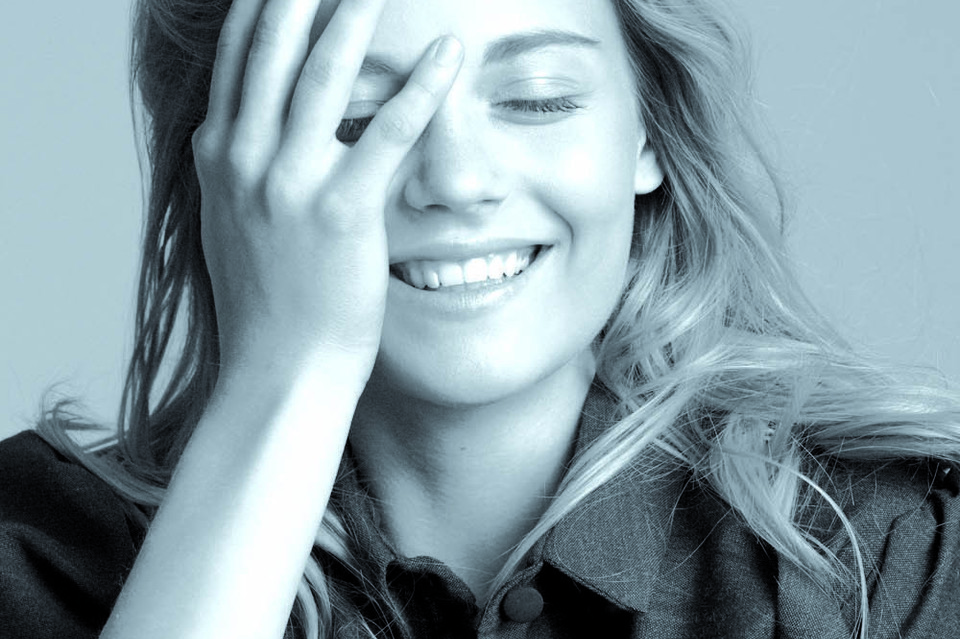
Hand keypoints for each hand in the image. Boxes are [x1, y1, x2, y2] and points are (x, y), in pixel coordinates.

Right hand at [192, 0, 462, 380]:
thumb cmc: (267, 304)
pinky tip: (448, 53)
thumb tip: (236, 137)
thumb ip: (235, 172)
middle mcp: (244, 158)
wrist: (279, 368)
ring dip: (356, 16)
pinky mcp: (341, 212)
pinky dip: (421, 87)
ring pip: (324, 76)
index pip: (241, 57)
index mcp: (219, 155)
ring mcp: (289, 184)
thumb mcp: (231, 224)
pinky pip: (386, 133)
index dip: (264, 4)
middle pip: (275, 47)